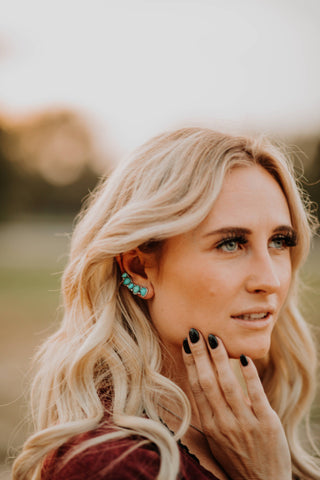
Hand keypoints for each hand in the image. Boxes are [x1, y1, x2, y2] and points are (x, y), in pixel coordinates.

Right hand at [182, 329, 291, 479]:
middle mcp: (223, 422)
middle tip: (195, 332)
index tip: (186, 344)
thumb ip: (216, 411)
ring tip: (214, 338)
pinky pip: (256, 395)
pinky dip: (249, 376)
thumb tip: (216, 381)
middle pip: (208, 382)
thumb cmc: (239, 458)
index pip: (196, 387)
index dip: (191, 364)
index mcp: (210, 425)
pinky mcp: (266, 423)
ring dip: (220, 359)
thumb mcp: (219, 438)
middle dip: (200, 355)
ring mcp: (244, 423)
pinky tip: (244, 359)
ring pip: (228, 385)